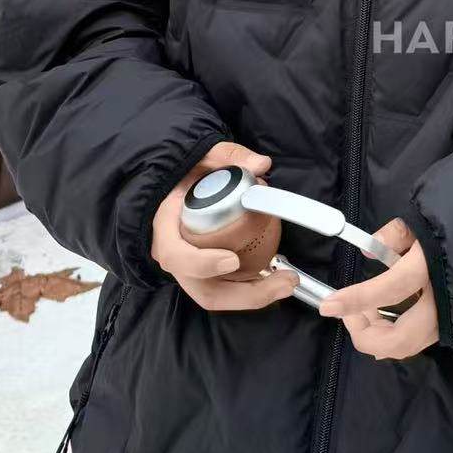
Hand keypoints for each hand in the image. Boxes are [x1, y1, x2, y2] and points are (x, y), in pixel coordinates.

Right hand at [150, 140, 298, 310]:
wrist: (180, 182)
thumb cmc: (189, 172)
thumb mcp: (206, 156)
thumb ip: (231, 156)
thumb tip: (261, 164)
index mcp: (165, 226)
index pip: (175, 255)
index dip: (202, 263)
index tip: (232, 259)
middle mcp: (174, 255)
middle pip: (203, 288)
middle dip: (244, 294)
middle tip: (282, 281)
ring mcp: (189, 269)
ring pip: (217, 296)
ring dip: (253, 296)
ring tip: (286, 282)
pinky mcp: (206, 274)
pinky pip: (226, 290)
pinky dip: (251, 290)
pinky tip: (278, 278)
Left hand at [317, 219, 437, 358]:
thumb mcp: (424, 219)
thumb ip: (393, 235)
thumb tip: (367, 251)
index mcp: (433, 268)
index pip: (388, 290)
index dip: (355, 300)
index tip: (328, 305)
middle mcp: (445, 303)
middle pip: (399, 339)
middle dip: (366, 334)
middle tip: (350, 315)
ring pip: (409, 345)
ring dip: (379, 335)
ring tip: (367, 311)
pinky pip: (420, 340)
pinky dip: (396, 336)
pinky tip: (386, 318)